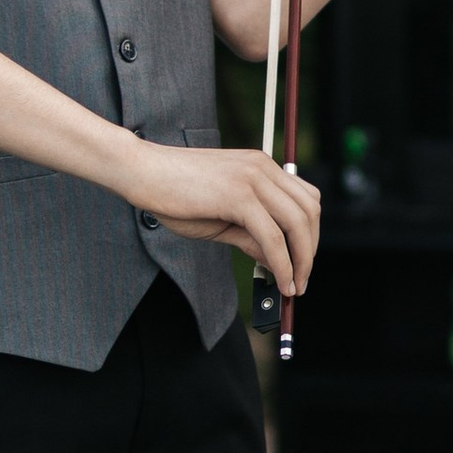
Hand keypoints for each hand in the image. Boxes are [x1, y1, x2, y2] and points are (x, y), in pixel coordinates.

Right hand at [130, 141, 320, 290]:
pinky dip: (282, 263)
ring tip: (293, 286)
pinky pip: (272, 236)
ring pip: (297, 223)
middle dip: (310, 250)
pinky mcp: (239, 196)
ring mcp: (253, 179)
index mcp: (262, 167)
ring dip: (301, 260)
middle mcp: (263, 168)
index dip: (311, 232)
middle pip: (309, 210)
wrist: (141, 172)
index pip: (306, 198)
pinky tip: (281, 281)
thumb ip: (252, 237)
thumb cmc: (175, 194)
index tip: (303, 261)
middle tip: (301, 280)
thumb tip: (278, 263)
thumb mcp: (222, 220)